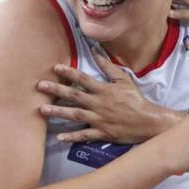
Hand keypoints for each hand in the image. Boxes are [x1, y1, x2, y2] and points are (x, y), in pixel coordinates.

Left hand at [37, 54, 180, 142]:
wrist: (148, 121)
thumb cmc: (135, 99)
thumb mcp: (124, 80)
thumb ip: (108, 66)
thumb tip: (95, 51)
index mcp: (104, 90)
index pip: (83, 79)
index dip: (69, 73)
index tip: (55, 68)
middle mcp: (99, 104)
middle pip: (74, 96)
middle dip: (56, 90)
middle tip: (40, 86)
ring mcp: (100, 119)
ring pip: (76, 115)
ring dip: (59, 112)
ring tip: (43, 110)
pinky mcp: (102, 133)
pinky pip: (85, 135)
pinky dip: (72, 136)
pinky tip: (59, 137)